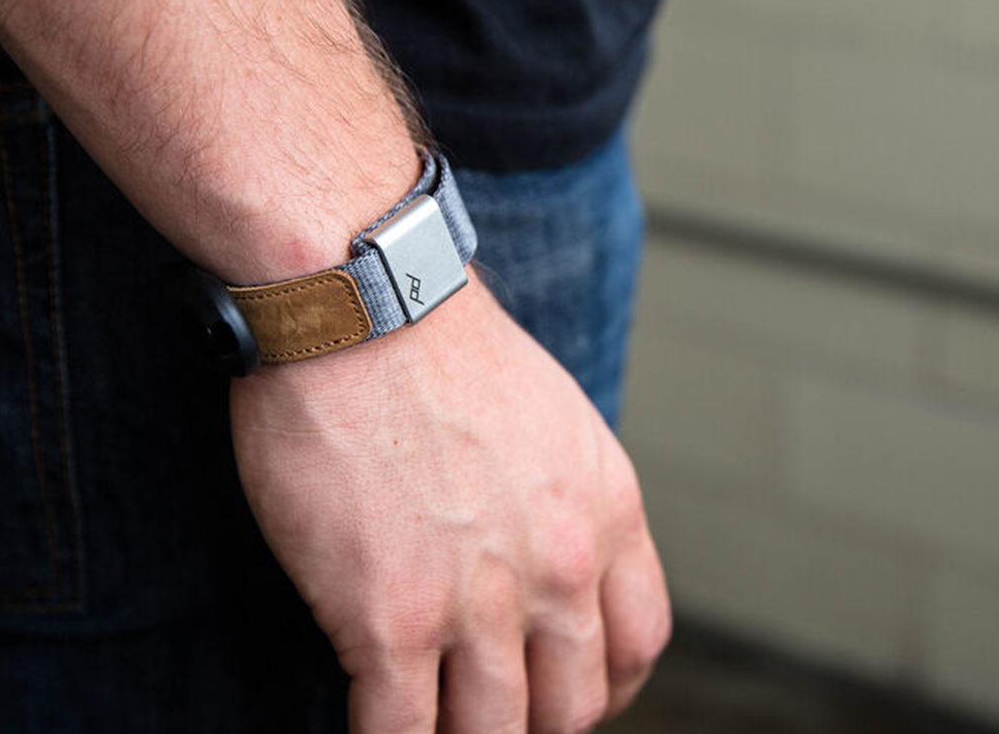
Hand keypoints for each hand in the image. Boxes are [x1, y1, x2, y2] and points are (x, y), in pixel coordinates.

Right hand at [228, 269, 670, 733]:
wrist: (361, 307)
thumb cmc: (441, 351)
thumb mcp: (556, 420)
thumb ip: (569, 502)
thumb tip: (555, 565)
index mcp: (607, 514)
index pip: (637, 645)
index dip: (604, 689)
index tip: (566, 694)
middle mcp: (560, 566)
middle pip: (570, 705)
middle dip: (531, 723)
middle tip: (489, 714)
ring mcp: (478, 600)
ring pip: (492, 733)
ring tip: (431, 723)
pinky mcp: (389, 618)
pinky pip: (400, 731)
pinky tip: (375, 726)